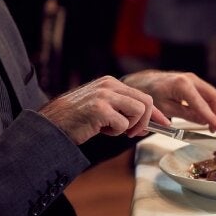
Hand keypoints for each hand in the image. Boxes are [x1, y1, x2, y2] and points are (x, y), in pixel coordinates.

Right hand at [39, 76, 166, 144]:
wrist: (50, 125)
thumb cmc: (76, 119)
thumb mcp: (102, 108)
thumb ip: (122, 110)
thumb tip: (146, 124)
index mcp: (110, 83)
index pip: (142, 95)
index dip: (155, 112)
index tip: (164, 123)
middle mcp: (109, 85)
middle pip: (146, 102)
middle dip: (144, 121)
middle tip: (132, 133)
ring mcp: (104, 95)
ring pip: (138, 111)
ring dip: (129, 127)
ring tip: (111, 129)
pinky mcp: (99, 109)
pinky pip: (123, 125)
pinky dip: (115, 133)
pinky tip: (100, 130)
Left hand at [123, 70, 215, 130]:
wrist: (143, 82)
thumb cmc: (151, 94)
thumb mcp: (166, 109)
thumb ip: (187, 115)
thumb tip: (204, 122)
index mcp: (183, 85)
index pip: (203, 105)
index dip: (213, 119)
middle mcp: (191, 79)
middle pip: (214, 97)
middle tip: (215, 129)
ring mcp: (193, 79)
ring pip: (213, 95)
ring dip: (215, 110)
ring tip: (210, 125)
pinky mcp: (193, 81)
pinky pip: (207, 94)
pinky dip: (209, 105)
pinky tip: (205, 116)